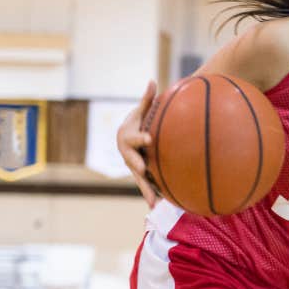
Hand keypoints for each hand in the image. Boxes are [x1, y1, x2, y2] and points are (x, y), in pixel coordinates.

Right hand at [117, 80, 158, 206]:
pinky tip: (161, 207)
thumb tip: (152, 80)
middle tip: (143, 170)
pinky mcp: (141, 176)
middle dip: (138, 166)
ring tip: (153, 202)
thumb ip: (147, 99)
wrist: (127, 138)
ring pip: (139, 179)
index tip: (149, 138)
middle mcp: (127, 154)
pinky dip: (153, 195)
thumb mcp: (141, 111)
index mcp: (126, 137)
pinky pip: (147, 186)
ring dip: (146, 190)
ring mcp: (133, 166)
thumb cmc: (138, 122)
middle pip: (132, 162)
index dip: (140, 138)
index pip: (133, 138)